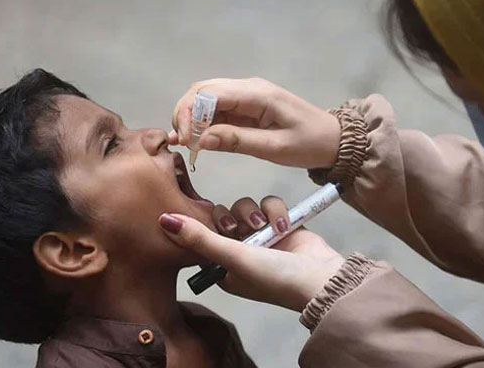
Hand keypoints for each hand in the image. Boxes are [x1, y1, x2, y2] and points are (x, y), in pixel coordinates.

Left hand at [159, 195, 344, 311]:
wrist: (321, 279)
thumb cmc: (273, 277)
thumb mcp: (232, 258)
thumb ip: (199, 239)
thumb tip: (162, 220)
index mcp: (223, 268)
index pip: (201, 238)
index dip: (202, 226)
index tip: (208, 224)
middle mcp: (240, 252)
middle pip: (223, 217)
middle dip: (231, 218)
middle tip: (239, 228)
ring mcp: (262, 238)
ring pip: (245, 207)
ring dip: (255, 213)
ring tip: (266, 227)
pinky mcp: (281, 225)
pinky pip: (269, 205)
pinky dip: (276, 211)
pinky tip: (284, 225)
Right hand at [169, 78, 340, 168]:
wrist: (334, 140)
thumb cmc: (309, 144)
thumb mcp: (274, 148)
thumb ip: (237, 141)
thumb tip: (201, 140)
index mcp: (256, 94)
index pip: (209, 93)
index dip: (190, 114)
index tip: (184, 140)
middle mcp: (247, 87)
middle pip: (202, 90)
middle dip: (185, 113)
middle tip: (180, 142)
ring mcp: (246, 94)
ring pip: (205, 97)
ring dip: (191, 117)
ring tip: (186, 142)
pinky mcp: (246, 105)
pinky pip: (217, 107)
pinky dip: (203, 121)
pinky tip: (199, 139)